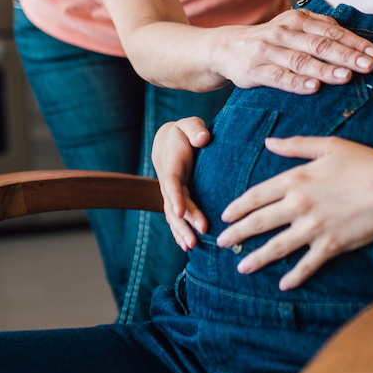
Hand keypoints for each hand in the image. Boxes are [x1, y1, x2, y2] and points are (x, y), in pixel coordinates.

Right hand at [151, 116, 211, 250]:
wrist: (170, 140)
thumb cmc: (184, 132)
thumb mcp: (189, 124)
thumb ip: (195, 129)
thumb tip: (203, 139)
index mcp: (171, 164)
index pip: (172, 182)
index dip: (176, 197)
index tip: (181, 212)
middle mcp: (169, 182)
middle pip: (173, 205)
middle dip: (184, 222)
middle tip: (196, 238)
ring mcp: (172, 193)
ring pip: (174, 216)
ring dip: (181, 232)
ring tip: (192, 247)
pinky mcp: (177, 199)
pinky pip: (177, 218)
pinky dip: (180, 233)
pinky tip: (188, 248)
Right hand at [213, 9, 372, 94]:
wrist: (226, 48)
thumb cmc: (268, 40)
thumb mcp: (292, 27)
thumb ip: (319, 29)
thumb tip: (351, 35)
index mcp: (298, 20)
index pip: (332, 31)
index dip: (355, 42)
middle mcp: (284, 33)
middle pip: (320, 45)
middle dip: (347, 55)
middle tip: (368, 66)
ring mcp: (269, 51)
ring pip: (301, 61)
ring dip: (325, 69)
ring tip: (345, 77)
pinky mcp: (256, 70)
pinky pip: (279, 77)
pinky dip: (297, 83)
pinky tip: (313, 88)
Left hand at [218, 136, 372, 289]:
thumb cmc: (365, 164)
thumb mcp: (330, 146)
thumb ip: (296, 145)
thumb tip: (269, 142)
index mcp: (296, 178)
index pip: (258, 195)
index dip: (239, 206)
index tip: (226, 215)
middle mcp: (299, 205)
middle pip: (260, 223)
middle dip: (238, 234)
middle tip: (221, 242)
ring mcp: (313, 228)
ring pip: (277, 247)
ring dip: (257, 258)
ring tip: (241, 267)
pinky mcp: (330, 245)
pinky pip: (307, 265)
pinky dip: (294, 276)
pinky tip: (283, 284)